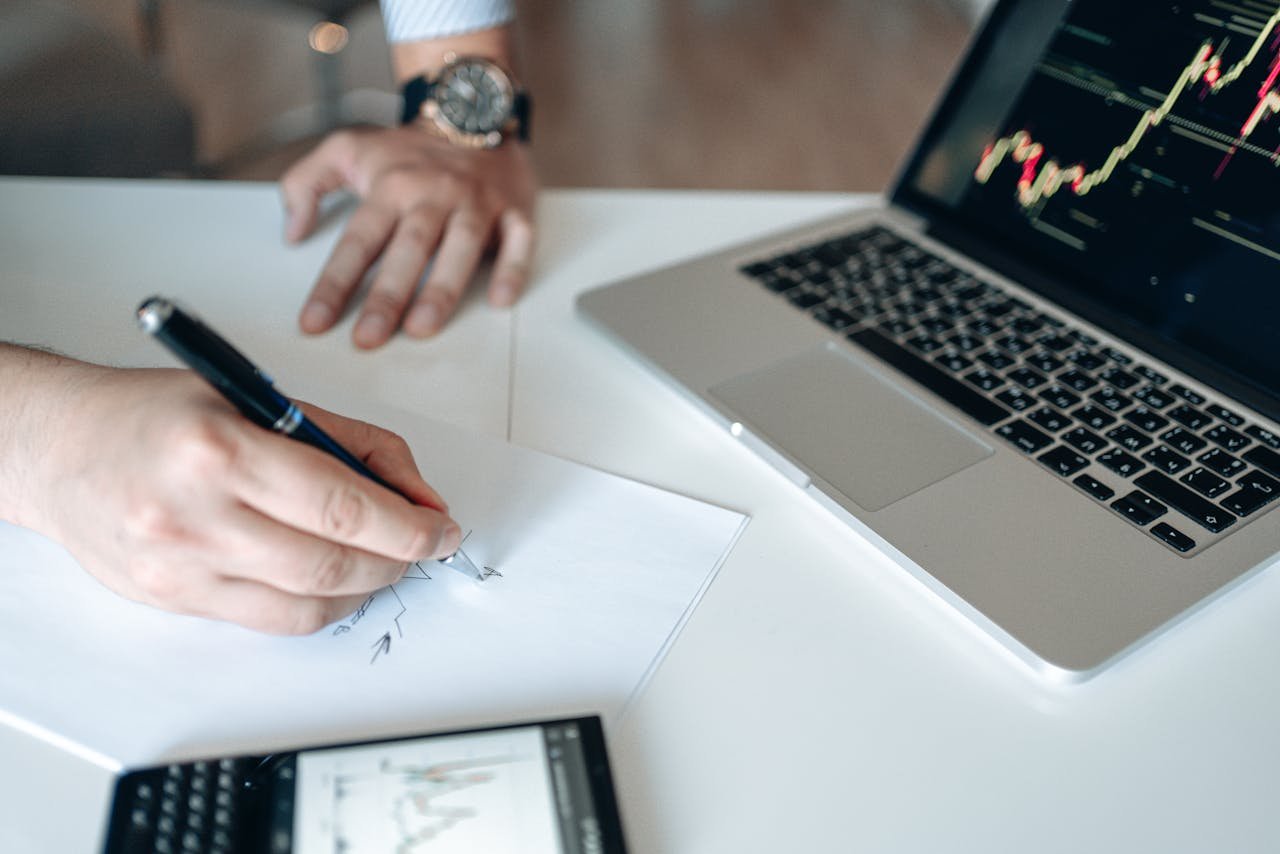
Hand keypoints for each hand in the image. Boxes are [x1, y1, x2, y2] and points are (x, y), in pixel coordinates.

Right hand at [24, 365, 460, 633]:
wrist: (60, 447)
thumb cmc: (160, 413)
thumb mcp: (259, 398)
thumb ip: (349, 444)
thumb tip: (419, 497)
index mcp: (220, 448)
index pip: (342, 505)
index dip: (407, 527)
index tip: (440, 530)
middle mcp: (195, 515)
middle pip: (331, 564)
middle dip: (397, 561)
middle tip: (421, 545)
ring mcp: (180, 568)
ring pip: (308, 604)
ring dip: (365, 587)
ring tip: (381, 560)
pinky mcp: (173, 601)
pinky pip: (270, 620)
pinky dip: (318, 603)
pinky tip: (331, 576)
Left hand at [281, 125, 537, 347]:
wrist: (471, 111)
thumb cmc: (409, 148)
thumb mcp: (345, 148)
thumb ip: (305, 183)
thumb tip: (291, 232)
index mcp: (391, 186)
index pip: (358, 241)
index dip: (334, 283)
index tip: (315, 321)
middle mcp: (434, 195)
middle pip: (407, 249)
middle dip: (386, 297)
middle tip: (368, 337)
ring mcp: (477, 203)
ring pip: (461, 247)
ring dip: (441, 289)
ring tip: (422, 327)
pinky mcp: (514, 209)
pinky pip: (519, 241)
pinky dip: (513, 269)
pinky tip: (500, 300)